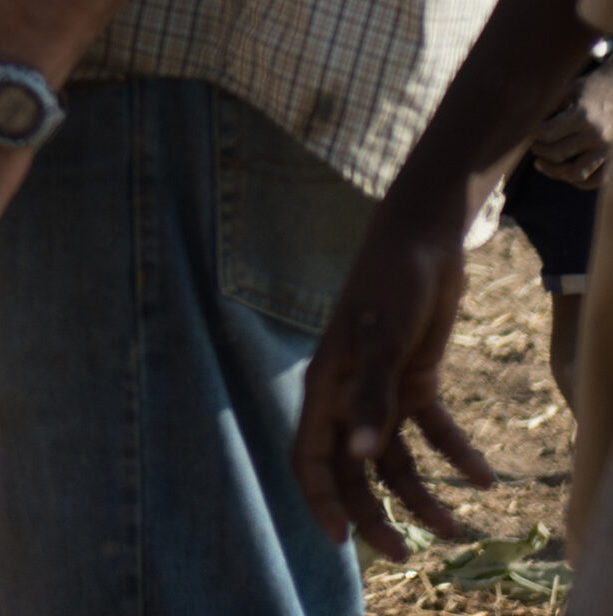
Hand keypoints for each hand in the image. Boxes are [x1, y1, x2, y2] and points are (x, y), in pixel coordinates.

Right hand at [293, 210, 491, 559]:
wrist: (425, 238)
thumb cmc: (390, 280)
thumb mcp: (381, 337)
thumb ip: (371, 397)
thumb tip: (359, 455)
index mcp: (326, 386)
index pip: (309, 455)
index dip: (320, 499)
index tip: (342, 539)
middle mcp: (350, 396)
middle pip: (353, 471)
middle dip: (373, 514)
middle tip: (404, 554)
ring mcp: (383, 390)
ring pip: (395, 460)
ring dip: (420, 497)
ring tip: (454, 530)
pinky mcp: (415, 380)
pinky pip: (433, 431)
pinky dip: (456, 454)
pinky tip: (484, 477)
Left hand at [531, 60, 612, 184]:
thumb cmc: (589, 90)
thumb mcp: (567, 90)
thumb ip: (548, 106)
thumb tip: (523, 121)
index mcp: (582, 115)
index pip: (548, 133)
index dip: (531, 134)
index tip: (522, 131)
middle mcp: (596, 136)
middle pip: (558, 154)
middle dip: (538, 150)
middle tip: (531, 144)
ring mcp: (606, 151)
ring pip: (575, 174)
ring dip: (553, 171)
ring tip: (540, 163)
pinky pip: (594, 181)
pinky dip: (576, 181)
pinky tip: (562, 172)